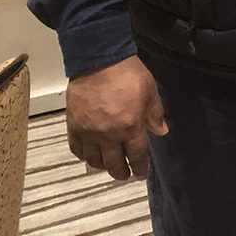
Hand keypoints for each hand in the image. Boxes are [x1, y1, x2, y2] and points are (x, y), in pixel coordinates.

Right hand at [65, 55, 167, 179]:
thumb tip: (161, 132)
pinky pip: (76, 149)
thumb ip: (155, 114)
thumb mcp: (150, 91)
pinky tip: (88, 155)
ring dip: (102, 166)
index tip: (141, 174)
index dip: (139, 168)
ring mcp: (89, 132)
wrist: (98, 61)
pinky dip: (83, 155)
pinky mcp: (73, 126)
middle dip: (121, 173)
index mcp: (131, 127)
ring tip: (108, 166)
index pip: (136, 155)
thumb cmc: (129, 74)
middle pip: (114, 164)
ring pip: (94, 160)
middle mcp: (109, 135)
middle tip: (125, 174)